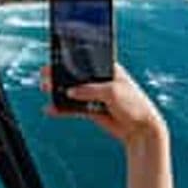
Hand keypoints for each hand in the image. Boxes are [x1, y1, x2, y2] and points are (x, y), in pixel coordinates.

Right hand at [40, 62, 168, 148]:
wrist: (142, 130)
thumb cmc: (134, 105)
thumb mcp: (113, 93)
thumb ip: (90, 90)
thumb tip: (70, 92)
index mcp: (109, 69)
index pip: (87, 60)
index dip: (71, 58)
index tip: (56, 57)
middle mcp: (100, 81)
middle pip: (77, 76)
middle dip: (60, 75)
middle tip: (46, 74)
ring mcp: (95, 96)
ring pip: (73, 92)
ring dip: (59, 91)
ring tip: (45, 89)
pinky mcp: (92, 110)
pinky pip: (74, 108)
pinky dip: (62, 109)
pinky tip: (51, 109)